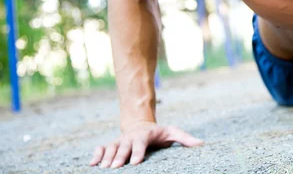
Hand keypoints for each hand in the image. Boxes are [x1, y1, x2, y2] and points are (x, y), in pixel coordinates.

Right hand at [89, 122, 203, 168]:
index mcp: (145, 135)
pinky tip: (91, 164)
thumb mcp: (172, 132)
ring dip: (106, 157)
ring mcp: (120, 140)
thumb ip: (185, 139)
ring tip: (103, 168)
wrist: (141, 124)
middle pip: (123, 146)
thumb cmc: (158, 132)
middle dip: (119, 157)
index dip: (137, 152)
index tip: (135, 162)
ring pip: (111, 148)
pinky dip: (96, 154)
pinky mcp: (111, 144)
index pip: (141, 143)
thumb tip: (201, 144)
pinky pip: (102, 148)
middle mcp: (130, 137)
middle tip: (114, 168)